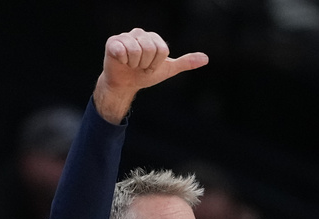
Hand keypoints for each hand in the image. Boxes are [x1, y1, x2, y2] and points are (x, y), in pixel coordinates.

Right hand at [93, 28, 207, 122]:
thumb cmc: (144, 75)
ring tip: (131, 65)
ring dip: (134, 65)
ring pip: (136, 51)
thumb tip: (206, 59)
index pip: (162, 50)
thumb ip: (185, 63)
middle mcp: (140, 33)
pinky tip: (121, 62)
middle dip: (146, 65)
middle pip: (150, 49)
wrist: (124, 85)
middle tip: (140, 67)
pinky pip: (122, 51)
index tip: (150, 67)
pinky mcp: (112, 42)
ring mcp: (125, 37)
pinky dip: (123, 61)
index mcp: (154, 38)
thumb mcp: (167, 69)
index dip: (156, 64)